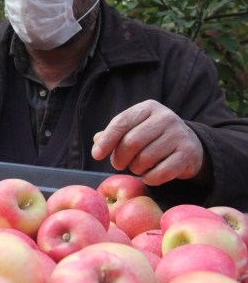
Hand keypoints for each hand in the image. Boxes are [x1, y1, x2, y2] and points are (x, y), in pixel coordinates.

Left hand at [91, 100, 207, 185]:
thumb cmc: (153, 137)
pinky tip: (148, 176)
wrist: (190, 146)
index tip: (96, 155)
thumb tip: (97, 140)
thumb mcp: (135, 129)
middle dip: (120, 157)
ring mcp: (179, 135)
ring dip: (135, 168)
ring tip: (136, 167)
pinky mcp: (188, 154)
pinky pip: (161, 172)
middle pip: (132, 141)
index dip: (106, 140)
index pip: (122, 122)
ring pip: (145, 158)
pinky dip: (150, 178)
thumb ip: (116, 133)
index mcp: (148, 108)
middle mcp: (166, 117)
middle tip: (117, 165)